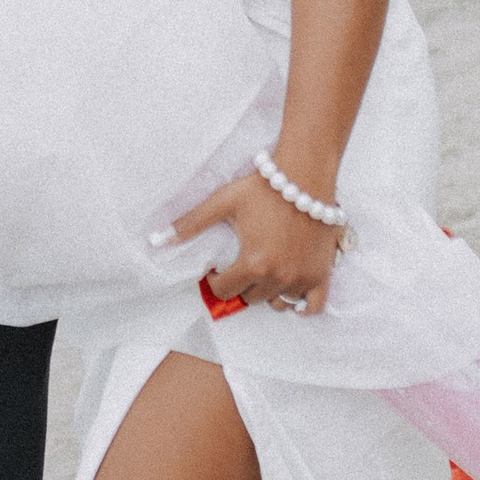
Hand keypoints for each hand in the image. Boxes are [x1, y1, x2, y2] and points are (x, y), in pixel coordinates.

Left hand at [156, 168, 337, 316]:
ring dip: (267, 293)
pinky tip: (289, 288)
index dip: (215, 280)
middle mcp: (278, 276)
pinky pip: (312, 306)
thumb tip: (157, 239)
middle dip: (240, 284)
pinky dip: (300, 303)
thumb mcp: (222, 202)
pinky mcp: (322, 273)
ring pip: (278, 303)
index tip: (217, 268)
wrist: (305, 173)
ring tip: (263, 271)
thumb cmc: (263, 186)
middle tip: (240, 265)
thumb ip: (191, 223)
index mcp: (253, 263)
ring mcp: (302, 277)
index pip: (224, 291)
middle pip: (250, 298)